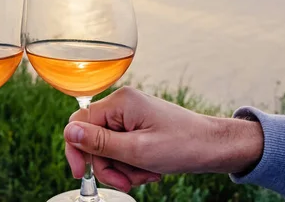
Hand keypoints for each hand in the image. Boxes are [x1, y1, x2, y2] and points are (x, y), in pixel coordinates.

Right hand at [64, 87, 262, 191]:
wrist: (215, 148)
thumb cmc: (183, 145)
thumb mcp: (137, 150)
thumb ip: (100, 142)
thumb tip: (69, 132)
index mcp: (120, 102)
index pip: (80, 123)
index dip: (77, 150)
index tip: (82, 174)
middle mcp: (122, 104)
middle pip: (93, 138)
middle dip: (108, 164)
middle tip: (126, 181)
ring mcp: (131, 115)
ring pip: (108, 147)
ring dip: (122, 168)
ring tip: (145, 175)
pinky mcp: (138, 126)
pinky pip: (122, 148)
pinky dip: (132, 164)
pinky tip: (149, 170)